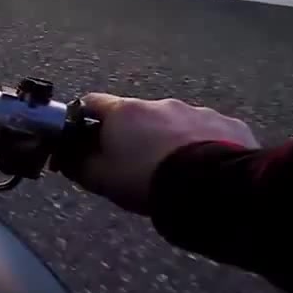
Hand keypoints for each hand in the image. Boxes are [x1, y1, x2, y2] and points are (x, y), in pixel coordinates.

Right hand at [72, 94, 258, 214]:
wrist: (213, 190)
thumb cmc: (149, 180)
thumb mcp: (102, 180)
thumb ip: (77, 165)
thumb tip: (64, 158)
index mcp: (124, 112)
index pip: (91, 102)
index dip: (83, 119)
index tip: (84, 138)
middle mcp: (159, 104)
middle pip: (136, 115)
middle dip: (133, 134)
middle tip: (135, 164)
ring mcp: (197, 112)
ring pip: (175, 123)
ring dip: (170, 139)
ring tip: (175, 170)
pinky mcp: (228, 124)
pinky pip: (209, 132)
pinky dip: (203, 145)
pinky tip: (205, 169)